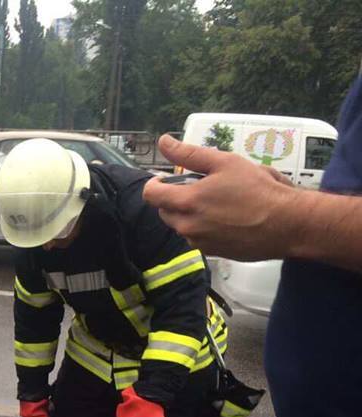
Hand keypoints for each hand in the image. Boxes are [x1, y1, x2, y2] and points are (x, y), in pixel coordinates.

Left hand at [142, 135, 299, 260]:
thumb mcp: (225, 163)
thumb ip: (189, 154)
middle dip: (175, 198)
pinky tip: (226, 219)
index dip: (155, 183)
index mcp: (187, 202)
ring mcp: (199, 242)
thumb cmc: (258, 190)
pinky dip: (204, 228)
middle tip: (199, 188)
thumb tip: (163, 142)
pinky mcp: (212, 253)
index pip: (151, 195)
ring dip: (190, 214)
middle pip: (165, 211)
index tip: (165, 178)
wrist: (287, 224)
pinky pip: (197, 238)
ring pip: (181, 225)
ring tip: (218, 203)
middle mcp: (187, 226)